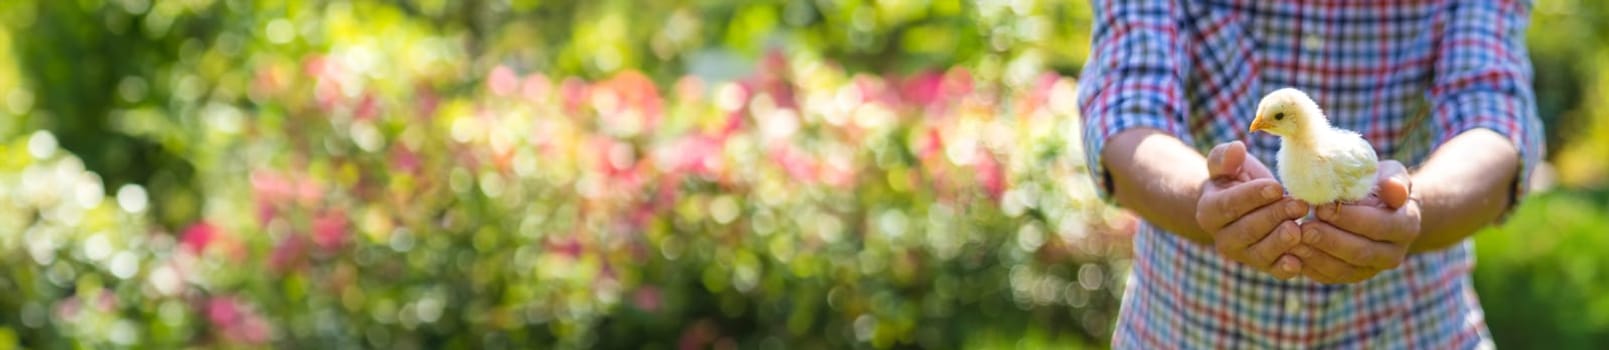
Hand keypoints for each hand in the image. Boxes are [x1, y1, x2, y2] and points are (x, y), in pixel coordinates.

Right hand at [1195, 141, 1308, 278]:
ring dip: (1281, 241)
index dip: (1252, 197)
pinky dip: (1286, 268)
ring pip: (1261, 253)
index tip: (1276, 187)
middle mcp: (1222, 239)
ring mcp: (1244, 255)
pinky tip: (1297, 262)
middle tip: (1299, 204)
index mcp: (1209, 211)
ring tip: (1299, 228)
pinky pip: (1275, 271)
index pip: (1229, 205)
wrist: (1245, 207)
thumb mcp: (1227, 164)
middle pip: (1247, 230)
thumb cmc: (1237, 179)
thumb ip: (1225, 156)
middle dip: (1274, 217)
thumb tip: (1236, 149)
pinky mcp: (1265, 266)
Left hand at [1293, 160, 1420, 283]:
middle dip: (1329, 240)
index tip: (1322, 208)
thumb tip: (1395, 190)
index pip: (1380, 226)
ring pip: (1343, 269)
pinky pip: (1329, 277)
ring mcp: (1372, 269)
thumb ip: (1394, 181)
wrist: (1380, 210)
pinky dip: (1309, 267)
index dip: (1350, 218)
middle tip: (1303, 228)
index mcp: (1406, 226)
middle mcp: (1393, 254)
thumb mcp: (1391, 175)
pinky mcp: (1351, 276)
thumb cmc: (1380, 186)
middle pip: (1360, 252)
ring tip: (1292, 240)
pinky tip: (1290, 255)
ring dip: (1316, 256)